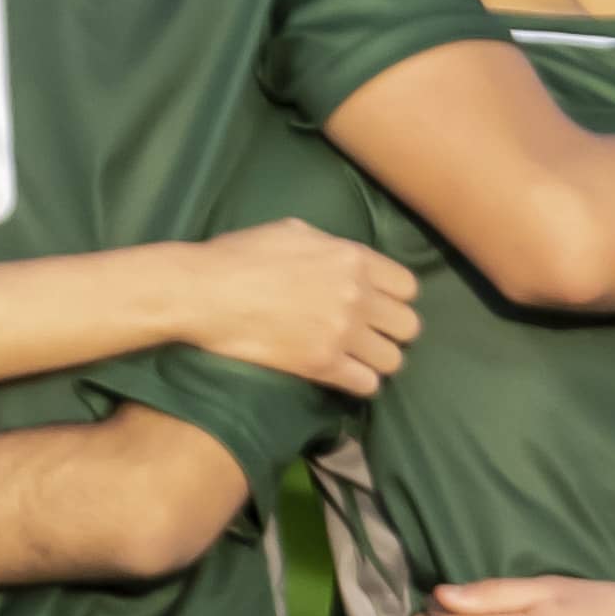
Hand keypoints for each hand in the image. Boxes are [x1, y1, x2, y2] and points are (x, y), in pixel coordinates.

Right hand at [170, 218, 420, 397]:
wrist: (204, 292)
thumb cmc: (240, 255)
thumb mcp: (294, 231)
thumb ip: (330, 245)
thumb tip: (342, 256)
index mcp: (353, 258)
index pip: (409, 287)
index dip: (395, 299)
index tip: (378, 307)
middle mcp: (358, 295)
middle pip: (409, 326)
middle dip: (391, 331)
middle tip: (369, 336)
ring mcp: (342, 332)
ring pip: (393, 360)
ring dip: (378, 361)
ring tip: (357, 359)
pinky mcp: (322, 364)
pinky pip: (367, 384)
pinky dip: (359, 383)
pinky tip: (343, 376)